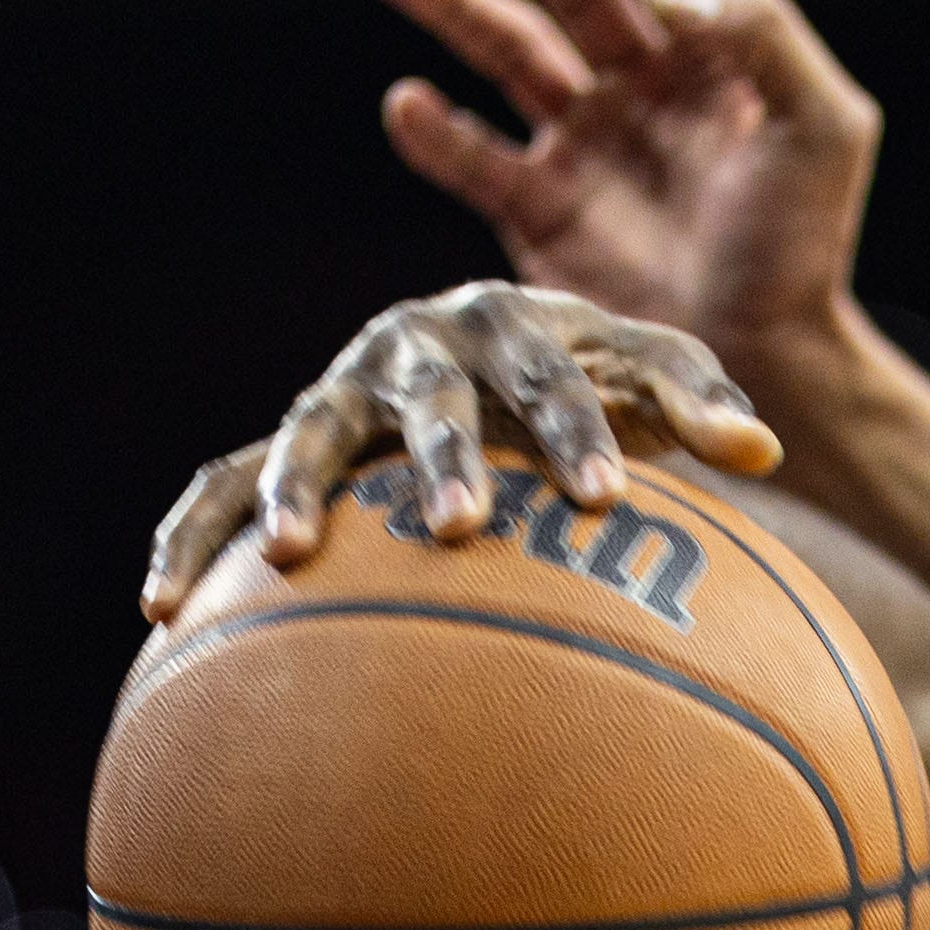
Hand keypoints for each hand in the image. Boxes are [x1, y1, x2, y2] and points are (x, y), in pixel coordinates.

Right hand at [141, 281, 775, 619]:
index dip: (576, 431)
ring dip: (297, 490)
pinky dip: (191, 536)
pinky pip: (219, 484)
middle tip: (462, 529)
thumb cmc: (595, 385)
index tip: (606, 498)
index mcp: (510, 323)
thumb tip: (768, 452)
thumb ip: (703, 407)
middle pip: (428, 399)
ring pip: (310, 433)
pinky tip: (162, 606)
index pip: (553, 376)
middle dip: (443, 457)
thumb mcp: (649, 383)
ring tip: (289, 555)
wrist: (503, 357)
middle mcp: (416, 346)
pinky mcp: (297, 443)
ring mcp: (346, 392)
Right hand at [372, 0, 881, 356]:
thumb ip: (766, 38)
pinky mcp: (547, 214)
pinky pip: (476, 159)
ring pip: (510, 53)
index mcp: (712, 59)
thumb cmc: (804, 248)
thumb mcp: (823, 130)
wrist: (770, 362)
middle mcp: (645, 90)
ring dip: (454, 6)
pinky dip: (436, 134)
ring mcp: (591, 148)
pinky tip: (409, 101)